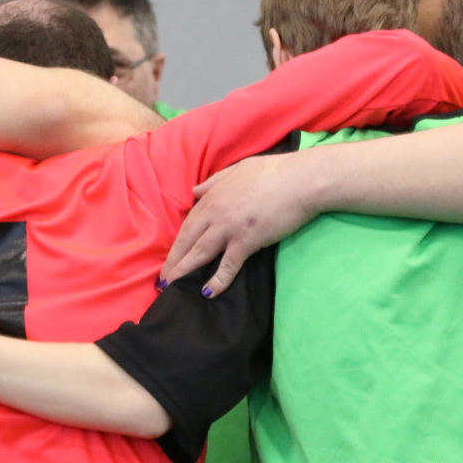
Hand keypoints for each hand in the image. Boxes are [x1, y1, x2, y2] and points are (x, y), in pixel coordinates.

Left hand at [160, 152, 318, 296]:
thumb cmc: (274, 172)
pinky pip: (228, 264)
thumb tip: (195, 191)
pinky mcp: (247, 240)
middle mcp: (215, 212)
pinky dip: (218, 280)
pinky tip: (208, 292)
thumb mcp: (238, 170)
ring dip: (184, 271)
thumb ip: (214, 181)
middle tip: (162, 280)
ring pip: (200, 253)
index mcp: (213, 196)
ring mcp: (229, 227)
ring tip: (172, 287)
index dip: (177, 242)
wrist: (301, 180)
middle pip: (187, 240)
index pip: (189, 223)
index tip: (170, 257)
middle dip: (173, 261)